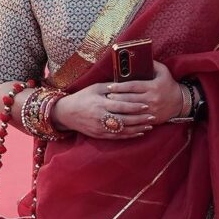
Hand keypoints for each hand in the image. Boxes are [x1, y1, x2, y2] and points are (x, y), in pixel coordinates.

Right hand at [54, 61, 183, 138]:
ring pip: (122, 130)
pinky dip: (130, 136)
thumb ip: (111, 87)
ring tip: (150, 126)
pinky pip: (117, 137)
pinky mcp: (100, 135)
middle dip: (139, 119)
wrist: (66, 113)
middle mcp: (100, 117)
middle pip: (124, 120)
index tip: (146, 105)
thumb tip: (127, 82)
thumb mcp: (95, 88)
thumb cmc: (83, 97)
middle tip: (153, 116)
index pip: (120, 106)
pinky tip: (139, 133)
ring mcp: (100, 128)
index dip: (134, 106)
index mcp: (100, 104)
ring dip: (137, 129)